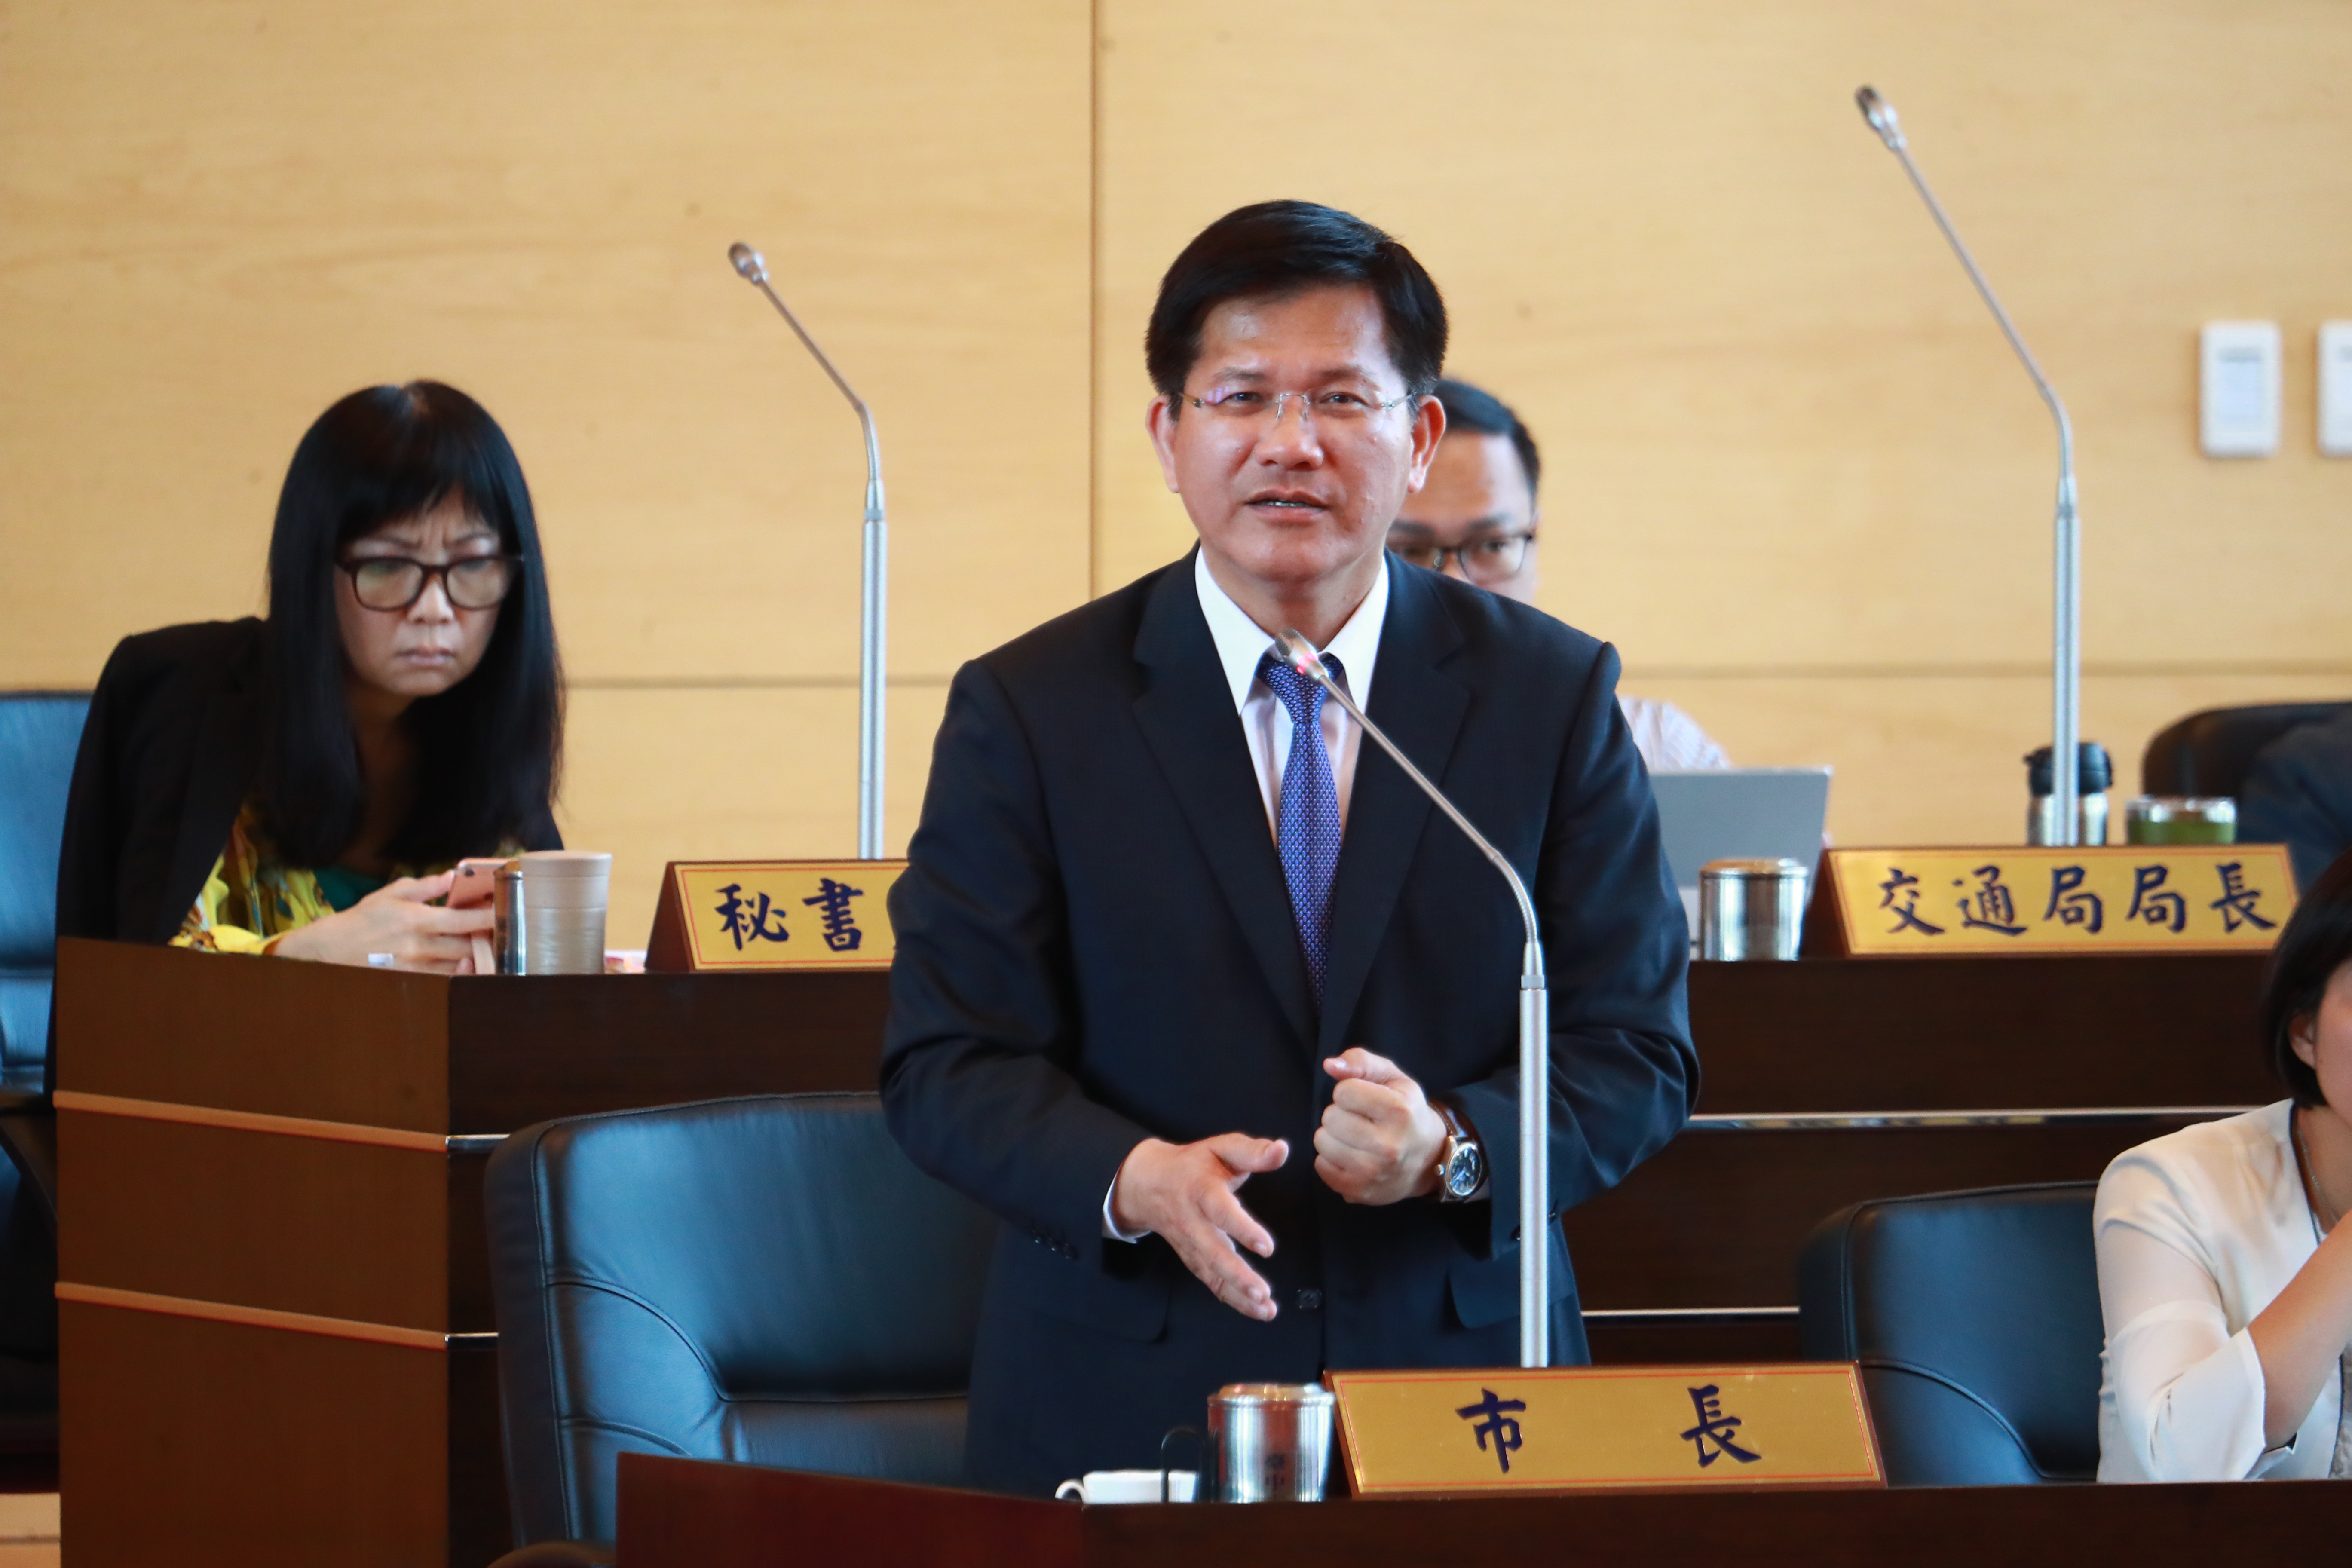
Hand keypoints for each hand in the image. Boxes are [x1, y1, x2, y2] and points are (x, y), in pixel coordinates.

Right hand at [269, 869, 492, 973]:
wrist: (331, 949)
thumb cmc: (363, 918)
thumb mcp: (391, 894)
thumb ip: (425, 886)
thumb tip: (453, 876)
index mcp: (416, 920)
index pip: (462, 920)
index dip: (487, 918)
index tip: (505, 913)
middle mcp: (418, 945)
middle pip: (466, 946)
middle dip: (487, 940)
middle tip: (502, 932)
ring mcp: (415, 967)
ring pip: (458, 966)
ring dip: (477, 958)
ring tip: (489, 948)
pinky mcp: (411, 981)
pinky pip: (444, 980)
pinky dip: (459, 974)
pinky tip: (468, 965)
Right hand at [1109, 1134, 1289, 1321]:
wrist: (1147, 1183)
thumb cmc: (1193, 1164)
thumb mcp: (1221, 1148)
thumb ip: (1252, 1151)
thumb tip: (1282, 1150)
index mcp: (1201, 1190)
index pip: (1221, 1212)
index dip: (1243, 1229)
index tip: (1267, 1247)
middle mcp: (1193, 1221)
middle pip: (1213, 1252)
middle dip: (1237, 1275)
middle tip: (1262, 1292)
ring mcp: (1191, 1244)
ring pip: (1212, 1273)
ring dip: (1238, 1294)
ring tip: (1265, 1307)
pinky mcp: (1192, 1258)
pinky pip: (1211, 1282)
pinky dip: (1232, 1299)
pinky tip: (1256, 1309)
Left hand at [1315, 1047, 1448, 1205]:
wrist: (1429, 1160)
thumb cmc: (1407, 1112)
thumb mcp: (1394, 1078)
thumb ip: (1362, 1062)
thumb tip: (1330, 1065)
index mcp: (1399, 1111)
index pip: (1343, 1092)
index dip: (1349, 1091)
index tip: (1364, 1100)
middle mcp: (1388, 1146)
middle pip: (1330, 1118)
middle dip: (1339, 1114)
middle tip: (1360, 1120)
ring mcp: (1373, 1173)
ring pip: (1322, 1142)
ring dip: (1332, 1136)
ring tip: (1354, 1138)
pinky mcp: (1359, 1191)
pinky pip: (1320, 1167)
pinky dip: (1330, 1159)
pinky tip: (1350, 1155)